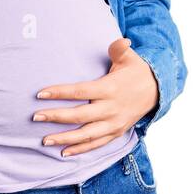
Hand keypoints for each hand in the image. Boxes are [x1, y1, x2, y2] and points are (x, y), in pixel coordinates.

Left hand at [32, 37, 159, 155]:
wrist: (156, 91)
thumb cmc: (136, 72)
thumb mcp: (129, 58)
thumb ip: (120, 49)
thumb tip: (121, 40)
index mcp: (110, 89)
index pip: (80, 91)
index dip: (59, 92)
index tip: (40, 93)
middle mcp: (111, 108)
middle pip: (79, 115)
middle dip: (56, 116)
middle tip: (35, 116)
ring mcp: (114, 123)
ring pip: (86, 134)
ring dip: (64, 138)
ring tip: (44, 140)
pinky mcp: (116, 133)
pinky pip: (96, 144)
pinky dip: (80, 149)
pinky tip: (63, 152)